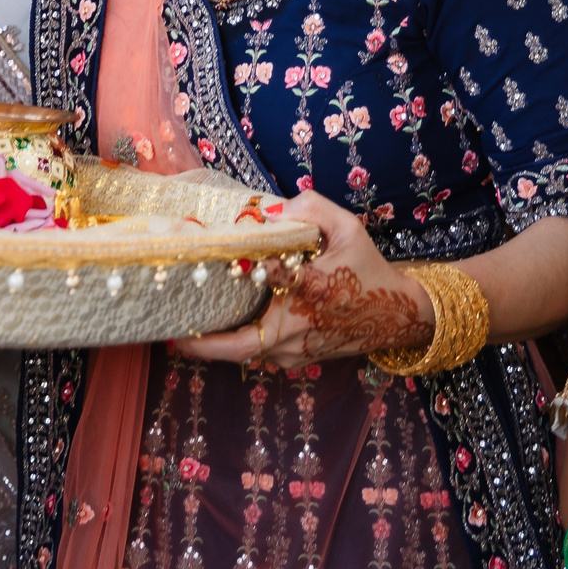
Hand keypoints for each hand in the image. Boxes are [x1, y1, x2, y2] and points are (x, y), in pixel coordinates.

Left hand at [171, 191, 430, 364]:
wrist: (397, 315)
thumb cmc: (367, 269)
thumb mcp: (348, 228)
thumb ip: (312, 208)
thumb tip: (272, 208)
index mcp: (313, 292)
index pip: (274, 285)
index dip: (242, 278)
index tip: (215, 269)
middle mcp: (300, 329)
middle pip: (242, 347)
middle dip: (204, 346)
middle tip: (171, 336)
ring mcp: (297, 351)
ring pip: (247, 355)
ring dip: (217, 346)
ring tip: (184, 330)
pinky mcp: (298, 360)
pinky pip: (259, 355)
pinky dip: (236, 346)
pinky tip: (216, 330)